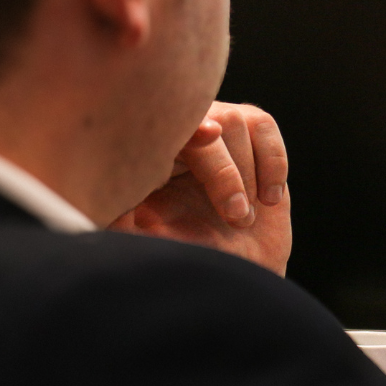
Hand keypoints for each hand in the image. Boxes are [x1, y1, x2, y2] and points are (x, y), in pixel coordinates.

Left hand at [109, 102, 291, 274]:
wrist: (232, 265)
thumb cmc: (188, 254)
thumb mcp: (150, 244)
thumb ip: (126, 226)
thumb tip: (113, 208)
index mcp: (148, 155)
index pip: (159, 128)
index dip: (183, 128)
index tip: (207, 136)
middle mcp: (181, 136)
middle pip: (203, 120)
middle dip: (224, 171)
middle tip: (236, 216)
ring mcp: (217, 133)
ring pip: (235, 120)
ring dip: (246, 172)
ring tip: (245, 217)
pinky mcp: (251, 137)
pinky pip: (263, 127)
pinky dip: (272, 162)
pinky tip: (269, 200)